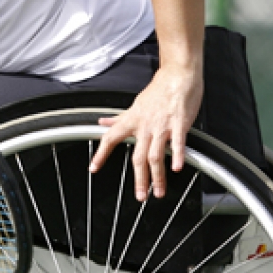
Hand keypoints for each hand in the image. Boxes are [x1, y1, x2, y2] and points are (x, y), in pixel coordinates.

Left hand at [90, 65, 202, 200]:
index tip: (94, 168)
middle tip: (141, 197)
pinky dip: (177, 156)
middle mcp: (144, 125)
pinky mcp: (179, 123)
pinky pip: (177, 142)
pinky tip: (176, 168)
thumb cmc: (159, 90)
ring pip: (156, 155)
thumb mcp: (135, 104)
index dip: (101, 153)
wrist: (178, 75)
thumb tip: (102, 121)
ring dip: (157, 177)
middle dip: (139, 179)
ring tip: (159, 192)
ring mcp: (162, 126)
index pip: (110, 138)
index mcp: (132, 120)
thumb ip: (119, 117)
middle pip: (137, 157)